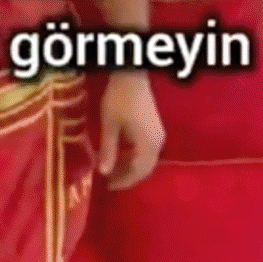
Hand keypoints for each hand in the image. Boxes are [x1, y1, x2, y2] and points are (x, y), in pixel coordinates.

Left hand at [97, 72, 164, 189]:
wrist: (132, 75)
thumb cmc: (119, 99)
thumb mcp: (110, 125)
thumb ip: (108, 150)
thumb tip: (104, 172)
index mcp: (148, 144)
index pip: (139, 171)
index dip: (124, 181)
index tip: (108, 186)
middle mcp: (158, 142)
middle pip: (145, 168)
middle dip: (128, 176)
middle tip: (110, 181)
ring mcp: (158, 134)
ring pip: (146, 159)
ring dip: (131, 166)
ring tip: (113, 170)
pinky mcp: (154, 127)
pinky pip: (146, 149)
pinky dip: (134, 156)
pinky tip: (121, 155)